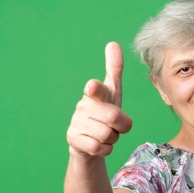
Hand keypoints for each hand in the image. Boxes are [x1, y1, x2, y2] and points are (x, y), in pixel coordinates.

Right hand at [67, 42, 132, 157]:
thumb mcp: (112, 94)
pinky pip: (99, 148)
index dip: (96, 89)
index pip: (98, 89)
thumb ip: (114, 70)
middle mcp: (83, 105)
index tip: (92, 86)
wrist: (88, 143)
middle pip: (114, 117)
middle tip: (115, 126)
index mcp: (95, 94)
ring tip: (105, 135)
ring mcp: (76, 122)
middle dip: (121, 126)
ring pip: (108, 134)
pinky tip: (98, 145)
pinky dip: (104, 150)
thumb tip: (113, 43)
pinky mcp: (72, 139)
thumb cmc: (103, 114)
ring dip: (112, 139)